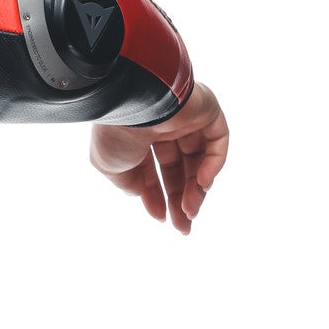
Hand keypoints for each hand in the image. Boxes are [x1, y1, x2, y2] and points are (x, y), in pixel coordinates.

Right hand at [90, 83, 228, 234]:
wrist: (131, 102)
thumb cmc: (115, 132)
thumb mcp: (111, 167)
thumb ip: (126, 182)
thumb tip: (140, 193)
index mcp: (139, 136)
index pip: (154, 170)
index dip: (157, 195)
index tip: (160, 217)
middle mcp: (164, 127)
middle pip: (179, 169)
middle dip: (180, 198)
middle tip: (183, 225)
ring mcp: (187, 119)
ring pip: (200, 160)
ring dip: (197, 188)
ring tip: (190, 211)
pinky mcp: (207, 111)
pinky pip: (217, 142)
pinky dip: (213, 165)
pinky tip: (202, 184)